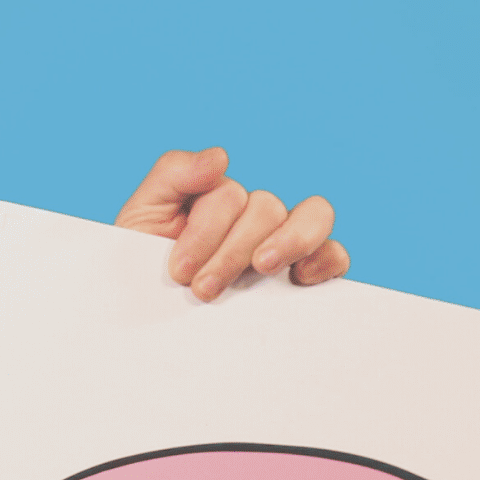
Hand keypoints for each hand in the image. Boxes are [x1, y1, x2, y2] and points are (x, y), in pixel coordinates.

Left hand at [115, 148, 348, 301]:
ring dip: (290, 241)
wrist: (152, 322)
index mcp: (220, 201)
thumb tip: (221, 157)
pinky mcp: (307, 276)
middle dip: (233, 250)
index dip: (205, 233)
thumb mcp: (144, 216)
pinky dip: (328, 258)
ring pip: (313, 217)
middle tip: (204, 288)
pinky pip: (335, 254)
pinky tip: (301, 278)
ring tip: (263, 268)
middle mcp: (257, 218)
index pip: (229, 197)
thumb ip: (175, 173)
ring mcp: (286, 244)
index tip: (180, 272)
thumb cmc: (145, 270)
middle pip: (268, 208)